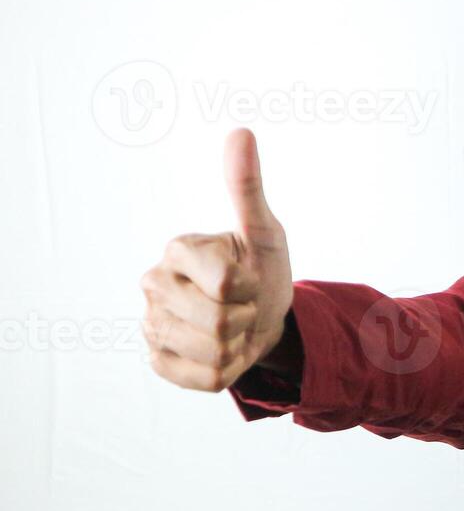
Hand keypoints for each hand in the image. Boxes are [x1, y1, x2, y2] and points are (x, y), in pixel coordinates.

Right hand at [140, 128, 293, 391]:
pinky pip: (203, 378)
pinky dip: (226, 370)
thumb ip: (248, 187)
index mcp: (177, 248)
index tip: (248, 278)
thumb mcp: (265, 231)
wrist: (264, 317)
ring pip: (213, 352)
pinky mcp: (158, 359)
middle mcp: (153, 283)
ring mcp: (151, 323)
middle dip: (247, 318)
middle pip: (220, 322)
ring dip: (239, 345)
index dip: (250, 287)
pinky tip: (222, 351)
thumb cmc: (262, 268)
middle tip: (244, 307)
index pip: (226, 284)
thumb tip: (241, 132)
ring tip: (235, 328)